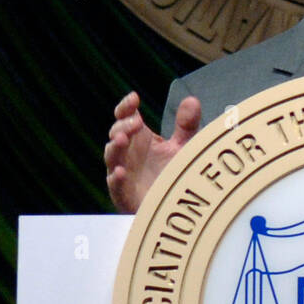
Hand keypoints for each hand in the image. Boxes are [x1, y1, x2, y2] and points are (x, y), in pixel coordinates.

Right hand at [104, 90, 200, 212]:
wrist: (174, 205)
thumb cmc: (173, 173)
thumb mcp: (183, 146)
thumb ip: (186, 125)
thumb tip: (191, 100)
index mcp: (138, 138)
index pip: (125, 117)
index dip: (126, 106)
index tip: (134, 98)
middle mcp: (127, 153)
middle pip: (116, 134)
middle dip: (123, 126)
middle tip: (136, 122)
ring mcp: (123, 173)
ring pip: (112, 158)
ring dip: (115, 147)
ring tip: (122, 139)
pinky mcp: (124, 195)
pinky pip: (115, 186)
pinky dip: (116, 179)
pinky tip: (120, 172)